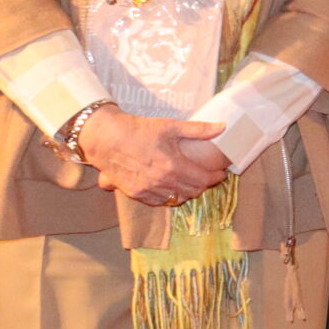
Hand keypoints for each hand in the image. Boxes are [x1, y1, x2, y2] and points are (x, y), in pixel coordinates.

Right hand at [83, 108, 232, 205]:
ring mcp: (147, 190)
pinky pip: (159, 202)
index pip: (203, 180)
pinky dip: (169, 197)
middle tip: (208, 176)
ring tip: (191, 181)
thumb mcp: (170, 126)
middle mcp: (162, 182)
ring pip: (176, 199)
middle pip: (192, 191)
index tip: (221, 172)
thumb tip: (222, 127)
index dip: (215, 177)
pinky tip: (171, 188)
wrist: (106, 138)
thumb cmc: (138, 130)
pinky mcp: (135, 193)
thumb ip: (198, 130)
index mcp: (173, 166)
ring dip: (187, 192)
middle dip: (204, 184)